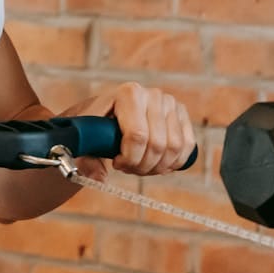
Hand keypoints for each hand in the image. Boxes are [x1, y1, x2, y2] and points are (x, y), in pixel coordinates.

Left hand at [69, 82, 196, 178]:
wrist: (107, 112)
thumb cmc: (95, 126)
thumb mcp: (85, 139)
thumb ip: (87, 160)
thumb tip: (100, 178)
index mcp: (128, 93)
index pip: (137, 135)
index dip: (129, 158)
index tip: (117, 163)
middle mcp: (153, 95)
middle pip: (157, 144)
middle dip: (142, 166)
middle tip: (129, 168)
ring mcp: (170, 103)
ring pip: (174, 148)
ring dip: (158, 166)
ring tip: (141, 166)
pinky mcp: (182, 114)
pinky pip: (188, 145)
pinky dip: (174, 162)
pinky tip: (158, 164)